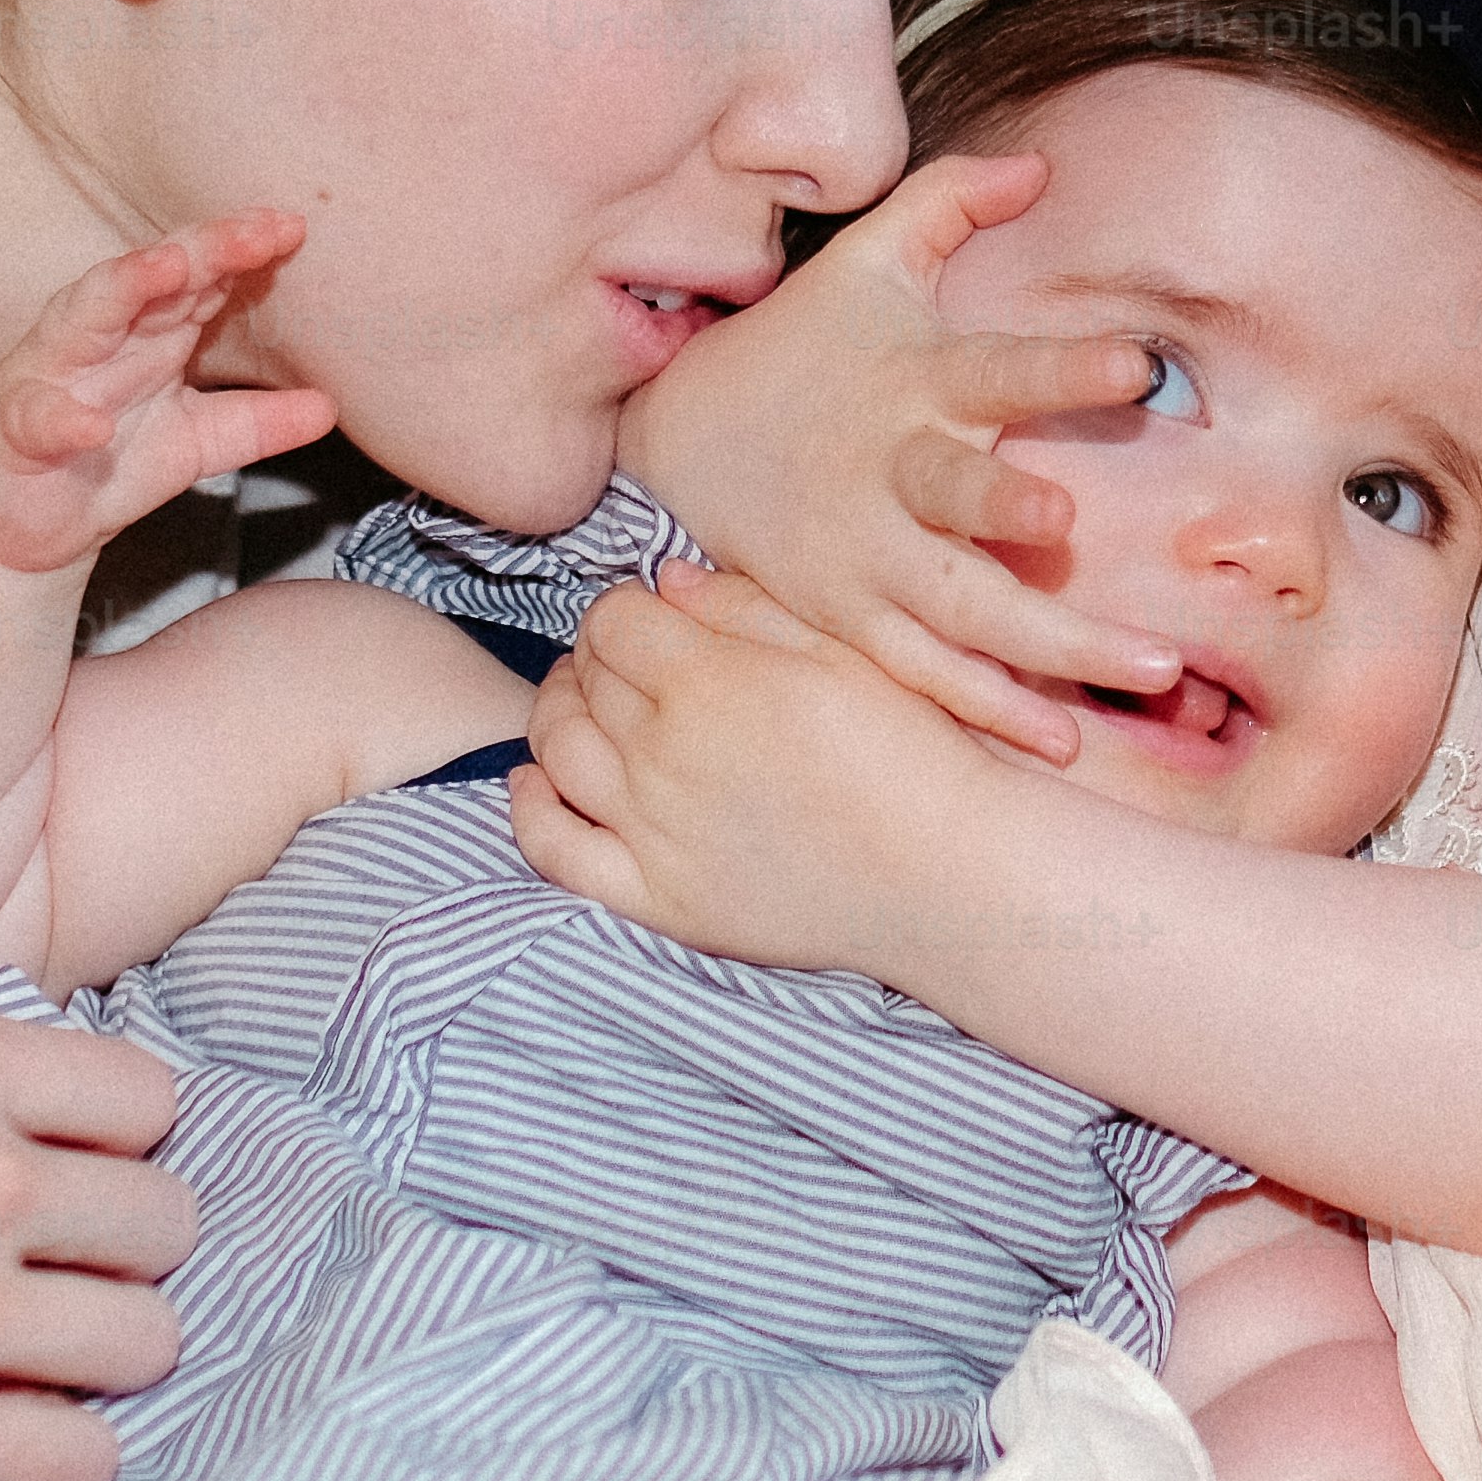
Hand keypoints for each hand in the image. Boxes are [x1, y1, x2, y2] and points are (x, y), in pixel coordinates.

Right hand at [0, 212, 335, 577]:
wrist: (5, 527)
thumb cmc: (96, 463)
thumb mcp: (192, 445)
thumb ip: (255, 423)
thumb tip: (331, 406)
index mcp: (144, 335)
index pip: (198, 280)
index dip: (243, 252)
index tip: (294, 229)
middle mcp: (99, 340)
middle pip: (152, 280)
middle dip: (203, 248)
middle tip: (258, 228)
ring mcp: (51, 377)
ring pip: (85, 319)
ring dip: (124, 288)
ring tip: (169, 267)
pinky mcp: (14, 432)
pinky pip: (38, 418)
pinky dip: (63, 418)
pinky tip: (92, 424)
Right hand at [0, 1002, 198, 1480]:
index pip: (142, 1102)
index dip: (111, 1158)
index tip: (70, 1202)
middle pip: (161, 1226)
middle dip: (116, 1269)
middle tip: (54, 1308)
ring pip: (147, 1346)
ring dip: (98, 1374)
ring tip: (27, 1392)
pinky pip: (78, 1461)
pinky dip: (54, 1469)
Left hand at [512, 561, 987, 975]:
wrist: (952, 874)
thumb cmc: (913, 750)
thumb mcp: (843, 649)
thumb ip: (744, 607)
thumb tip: (663, 581)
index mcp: (709, 681)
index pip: (611, 619)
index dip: (626, 607)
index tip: (654, 617)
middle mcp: (663, 755)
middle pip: (583, 678)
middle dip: (598, 655)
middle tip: (630, 658)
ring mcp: (652, 832)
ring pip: (555, 750)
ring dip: (557, 712)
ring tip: (588, 703)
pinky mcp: (658, 899)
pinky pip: (554, 851)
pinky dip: (529, 808)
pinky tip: (537, 781)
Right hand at [624, 156, 1181, 758]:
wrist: (674, 445)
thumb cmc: (802, 346)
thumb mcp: (865, 262)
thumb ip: (949, 201)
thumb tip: (1039, 163)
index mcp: (913, 382)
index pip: (995, 366)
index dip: (1061, 366)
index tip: (1137, 364)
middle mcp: (891, 471)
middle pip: (959, 496)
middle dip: (1007, 505)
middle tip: (1068, 523)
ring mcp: (864, 554)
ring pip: (960, 607)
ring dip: (1052, 642)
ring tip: (1151, 669)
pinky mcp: (846, 617)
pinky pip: (921, 670)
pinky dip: (985, 705)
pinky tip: (1061, 739)